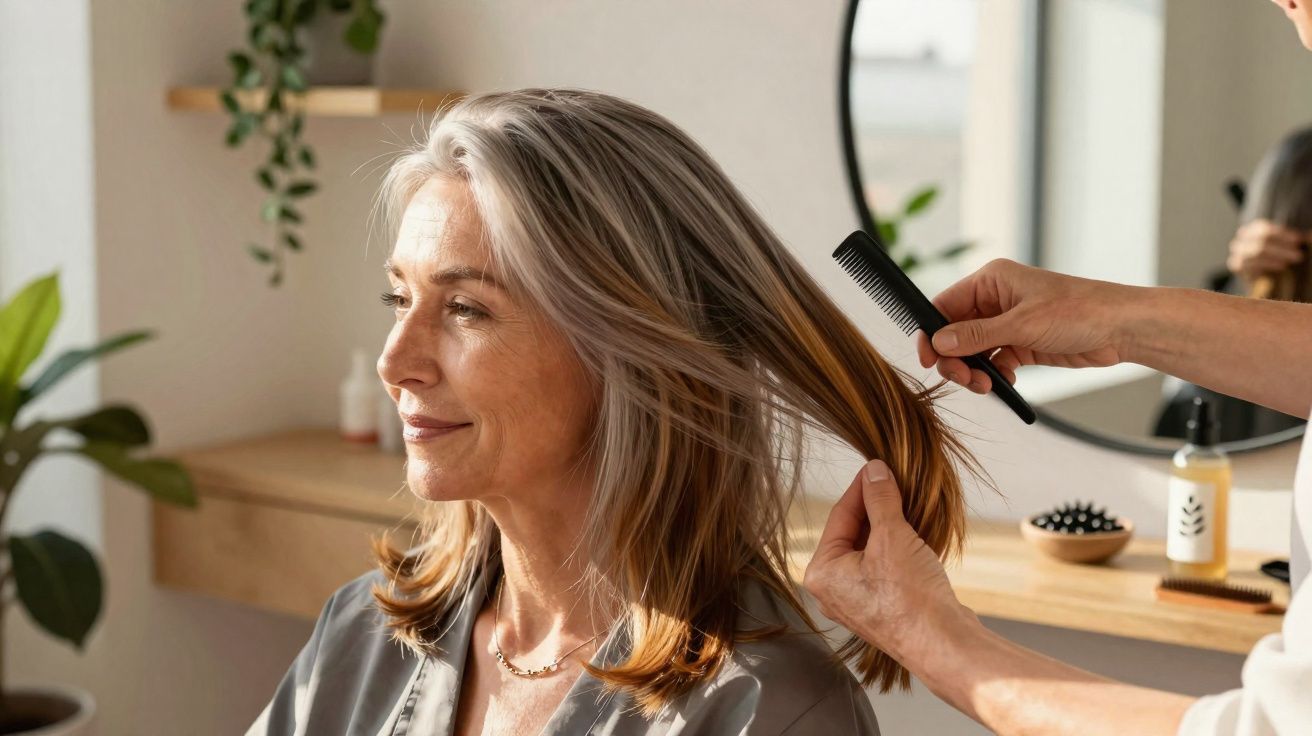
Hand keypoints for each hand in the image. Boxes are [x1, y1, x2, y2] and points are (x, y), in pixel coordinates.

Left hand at [802, 459, 972, 663]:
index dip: (862, 487)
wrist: (944, 645)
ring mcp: (857, 602)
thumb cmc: (911, 598)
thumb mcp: (893, 537)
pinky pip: (885, 569)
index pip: (839, 516)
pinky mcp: (882, 609)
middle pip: (852, 533)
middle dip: (876, 508)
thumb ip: (880, 500)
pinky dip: (898, 550)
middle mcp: (833, 590)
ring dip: (890, 529)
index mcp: (821, 573)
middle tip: (896, 483)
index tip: (877, 467)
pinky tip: (916, 537)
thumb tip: (874, 472)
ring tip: (909, 506)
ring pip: (871, 551)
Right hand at [915, 259, 1134, 394]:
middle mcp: (995, 300)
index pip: (945, 305)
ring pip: (973, 351)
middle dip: (955, 358)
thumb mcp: (1023, 324)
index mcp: (991, 281)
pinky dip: (993, 374)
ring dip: (974, 370)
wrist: (1121, 328)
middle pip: (955, 332)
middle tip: (964, 379)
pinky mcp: (1021, 343)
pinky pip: (993, 361)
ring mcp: (1008, 323)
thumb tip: (941, 342)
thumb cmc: (1081, 311)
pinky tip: (1005, 381)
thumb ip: (978, 335)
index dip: (933, 333)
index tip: (929, 359)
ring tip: (985, 385)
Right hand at [1227, 218, 1305, 280]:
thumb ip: (1295, 240)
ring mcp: (1237, 251)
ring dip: (1275, 258)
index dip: (1283, 235)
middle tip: (1298, 255)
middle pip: (1261, 241)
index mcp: (1254, 228)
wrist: (1262, 276)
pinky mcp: (1236, 265)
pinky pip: (1247, 265)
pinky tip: (1279, 268)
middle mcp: (1242, 238)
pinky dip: (1265, 266)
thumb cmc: (1277, 255)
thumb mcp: (1287, 245)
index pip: (1266, 229)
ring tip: (1290, 263)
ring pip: (1255, 253)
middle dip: (1281, 249)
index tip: (1299, 240)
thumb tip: (1309, 236)